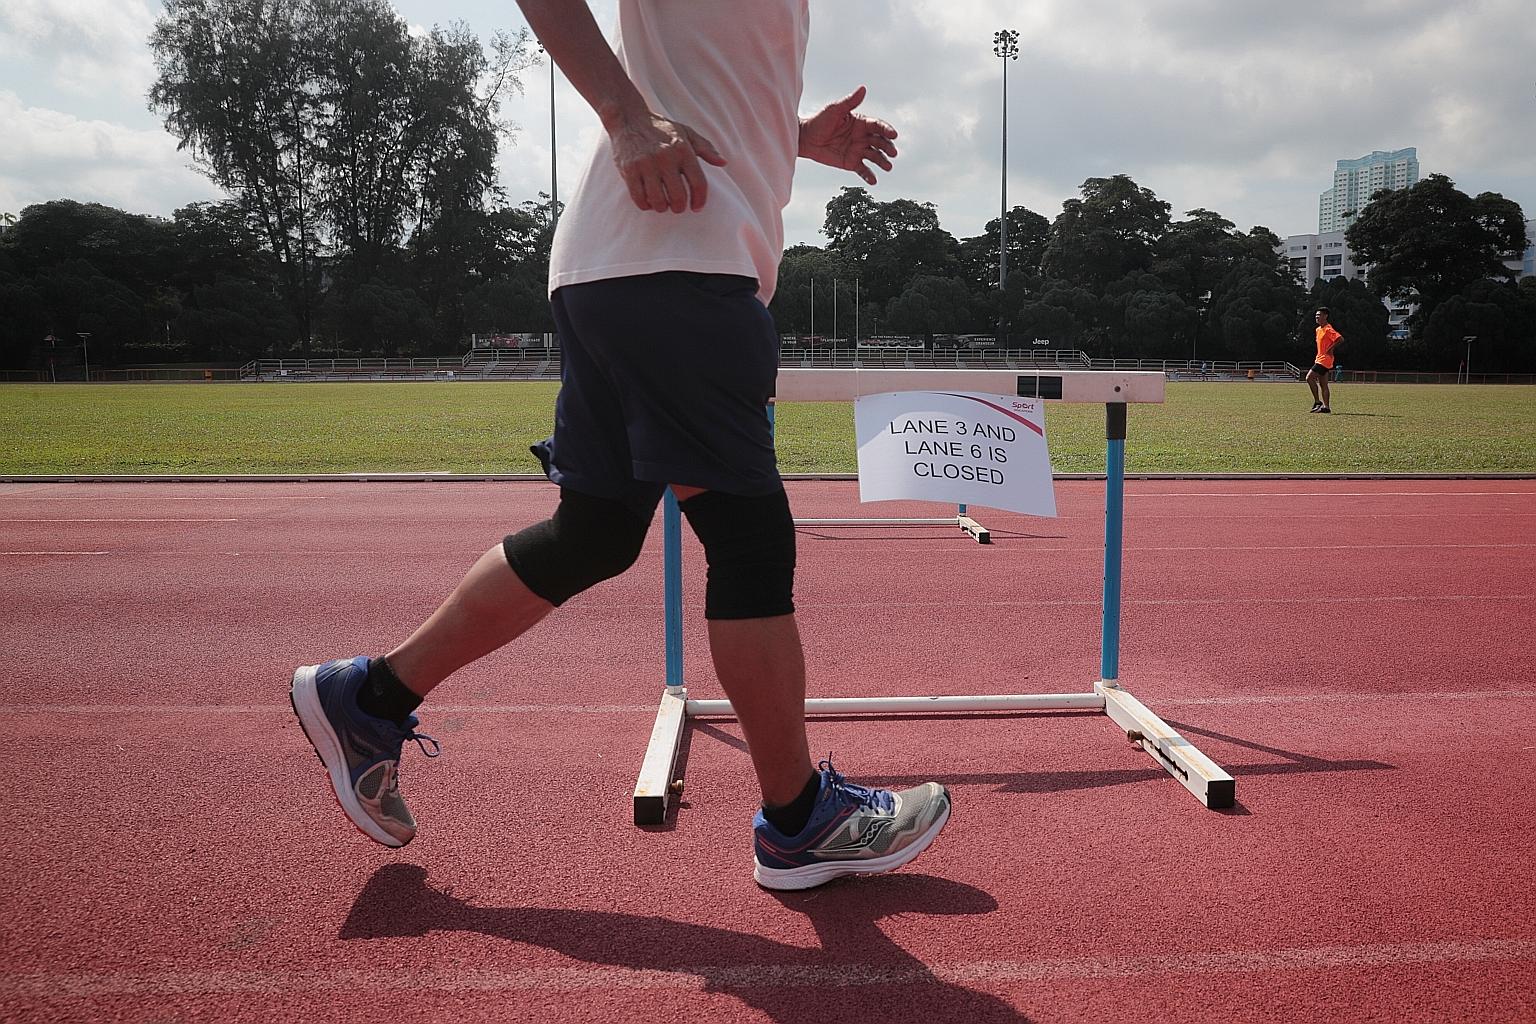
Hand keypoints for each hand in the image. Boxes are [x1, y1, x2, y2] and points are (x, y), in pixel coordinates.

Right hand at [608, 112, 727, 213]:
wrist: (629, 119)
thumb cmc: (661, 129)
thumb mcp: (686, 133)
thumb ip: (706, 148)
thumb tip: (723, 163)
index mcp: (683, 150)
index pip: (698, 183)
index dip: (700, 200)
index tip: (696, 207)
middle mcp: (665, 157)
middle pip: (678, 197)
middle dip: (679, 207)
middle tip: (677, 206)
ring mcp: (646, 164)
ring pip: (658, 201)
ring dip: (662, 207)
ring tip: (662, 203)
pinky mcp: (629, 170)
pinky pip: (639, 198)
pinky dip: (645, 205)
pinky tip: (648, 200)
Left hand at [799, 86, 897, 184]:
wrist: (806, 139)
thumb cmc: (820, 121)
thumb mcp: (835, 110)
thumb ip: (850, 102)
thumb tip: (863, 89)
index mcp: (861, 123)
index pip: (878, 126)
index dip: (887, 130)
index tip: (894, 135)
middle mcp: (863, 137)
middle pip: (880, 142)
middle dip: (888, 147)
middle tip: (893, 153)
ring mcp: (858, 151)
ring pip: (875, 157)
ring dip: (882, 162)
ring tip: (888, 167)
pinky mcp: (851, 163)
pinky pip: (863, 170)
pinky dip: (869, 176)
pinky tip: (873, 180)